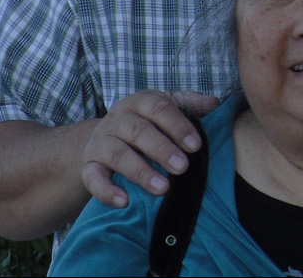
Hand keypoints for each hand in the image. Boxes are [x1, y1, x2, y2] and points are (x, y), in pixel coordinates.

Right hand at [80, 90, 219, 208]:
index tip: (195, 146)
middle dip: (162, 149)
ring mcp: (100, 142)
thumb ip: (189, 104)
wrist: (104, 140)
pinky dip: (107, 190)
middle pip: (138, 131)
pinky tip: (124, 202)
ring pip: (118, 154)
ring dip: (140, 171)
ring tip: (163, 188)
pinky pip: (93, 178)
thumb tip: (214, 103)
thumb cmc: (145, 124)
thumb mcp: (165, 109)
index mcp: (139, 102)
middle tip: (182, 167)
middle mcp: (117, 119)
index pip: (159, 109)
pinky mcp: (88, 166)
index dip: (178, 126)